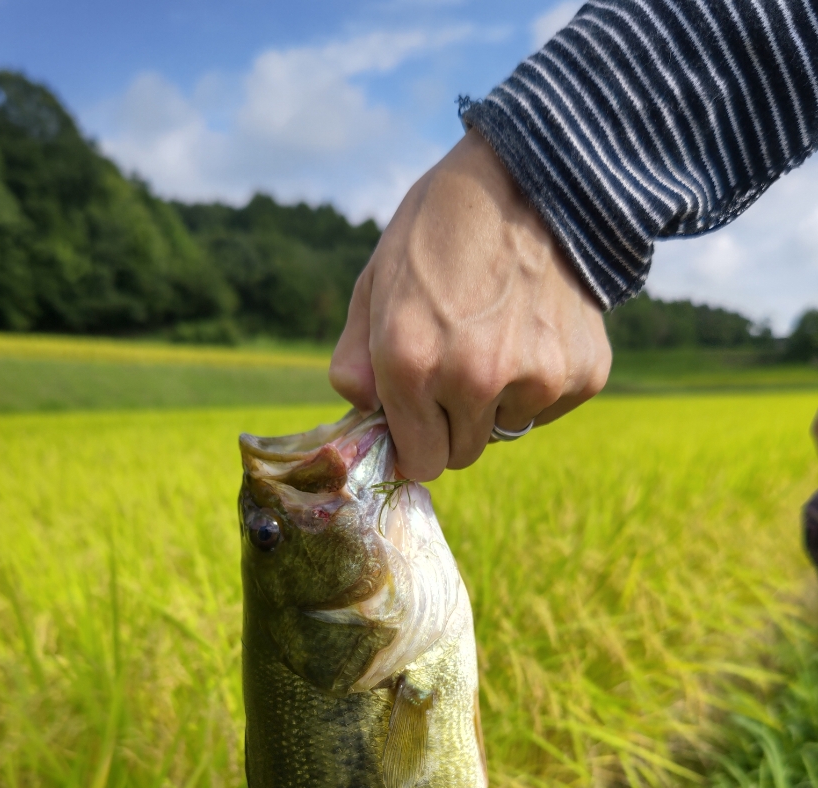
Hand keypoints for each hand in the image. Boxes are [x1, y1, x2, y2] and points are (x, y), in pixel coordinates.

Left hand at [329, 129, 611, 480]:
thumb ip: (354, 363)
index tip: (420, 422)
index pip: (420, 461)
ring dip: (499, 400)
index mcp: (411, 363)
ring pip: (508, 428)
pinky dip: (540, 382)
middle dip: (454, 423)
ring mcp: (535, 379)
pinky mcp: (583, 373)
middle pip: (463, 452)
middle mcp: (473, 380)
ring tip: (498, 334)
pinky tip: (533, 327)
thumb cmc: (440, 231)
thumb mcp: (375, 285)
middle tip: (458, 364)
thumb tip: (363, 415)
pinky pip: (549, 407)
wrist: (535, 176)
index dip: (417, 442)